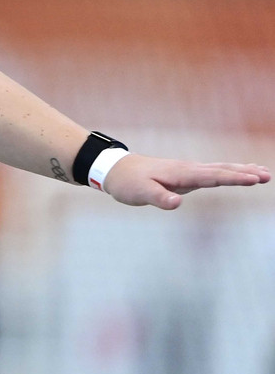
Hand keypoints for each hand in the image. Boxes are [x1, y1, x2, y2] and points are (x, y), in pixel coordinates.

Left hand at [103, 154, 269, 209]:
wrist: (115, 169)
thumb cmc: (127, 182)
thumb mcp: (139, 192)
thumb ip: (158, 198)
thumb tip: (177, 203)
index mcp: (180, 173)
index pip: (212, 176)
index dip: (234, 178)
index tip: (254, 179)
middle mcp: (187, 169)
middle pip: (221, 170)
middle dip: (245, 173)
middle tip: (268, 175)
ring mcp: (188, 170)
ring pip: (220, 169)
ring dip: (241, 170)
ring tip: (264, 173)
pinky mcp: (186, 174)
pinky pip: (213, 172)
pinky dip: (229, 171)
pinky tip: (238, 172)